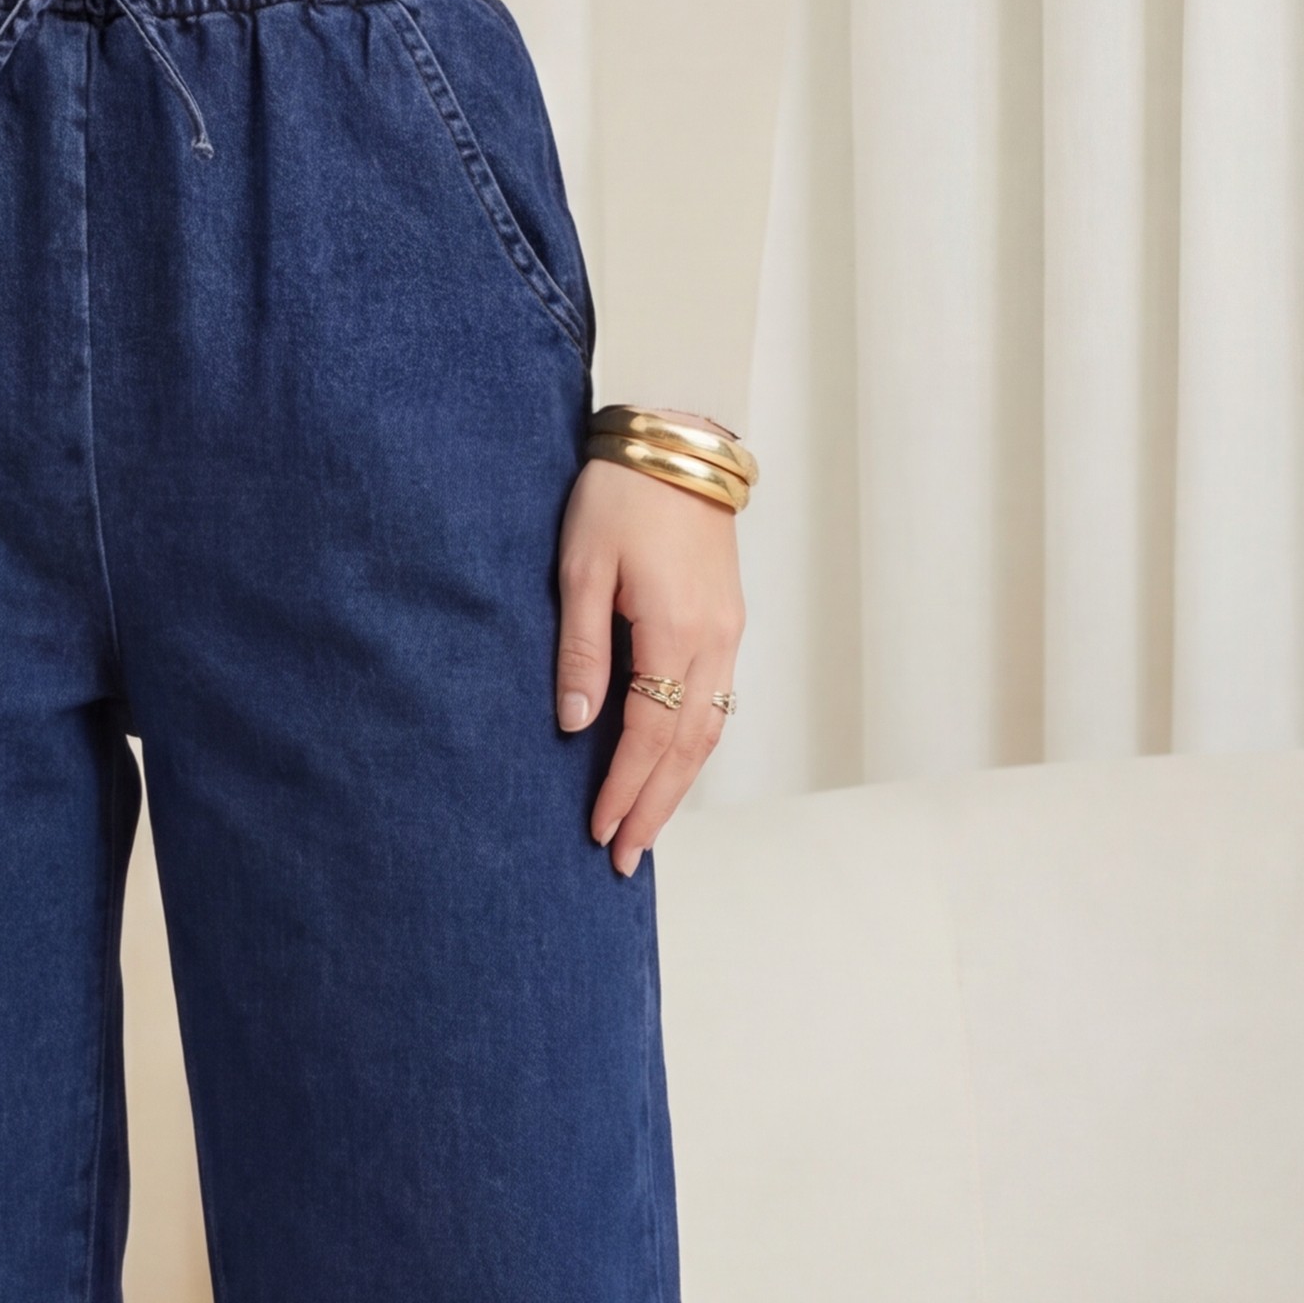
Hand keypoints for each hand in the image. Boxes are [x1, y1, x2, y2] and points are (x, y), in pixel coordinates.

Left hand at [556, 463, 741, 871]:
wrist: (676, 445)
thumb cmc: (620, 496)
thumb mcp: (581, 567)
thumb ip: (579, 650)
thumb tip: (576, 724)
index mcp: (674, 631)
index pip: (648, 734)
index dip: (624, 788)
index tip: (600, 831)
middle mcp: (713, 644)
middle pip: (687, 749)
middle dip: (655, 807)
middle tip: (626, 857)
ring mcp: (727, 636)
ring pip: (709, 733)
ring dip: (678, 786)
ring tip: (647, 829)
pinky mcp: (727, 625)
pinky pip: (716, 705)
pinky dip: (694, 749)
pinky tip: (672, 770)